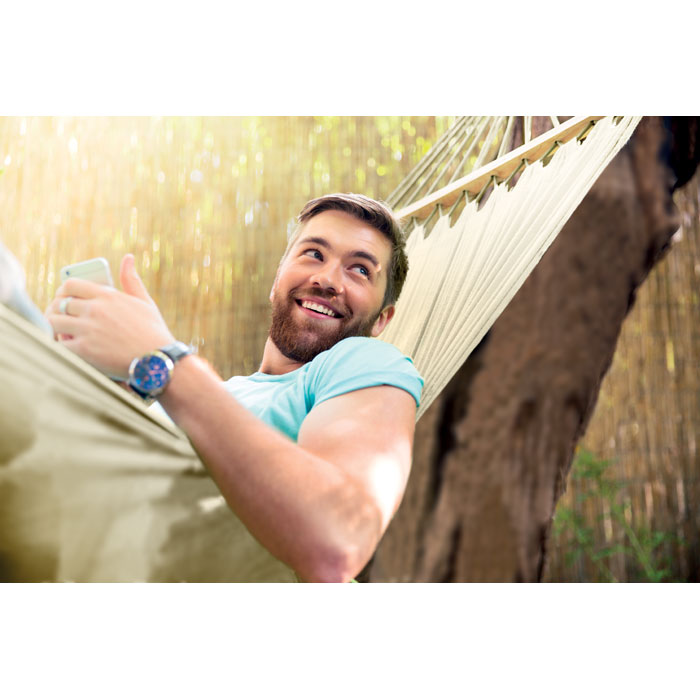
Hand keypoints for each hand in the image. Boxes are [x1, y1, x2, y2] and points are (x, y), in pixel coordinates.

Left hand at [47, 254, 175, 378]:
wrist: (157, 360)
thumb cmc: (153, 332)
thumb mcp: (145, 302)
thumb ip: (131, 280)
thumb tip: (128, 258)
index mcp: (108, 296)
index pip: (71, 285)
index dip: (63, 291)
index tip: (64, 298)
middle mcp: (95, 309)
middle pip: (60, 303)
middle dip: (57, 309)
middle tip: (60, 317)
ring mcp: (87, 329)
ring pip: (54, 321)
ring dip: (55, 326)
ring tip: (61, 331)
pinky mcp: (84, 350)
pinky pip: (59, 343)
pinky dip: (59, 344)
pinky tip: (67, 346)